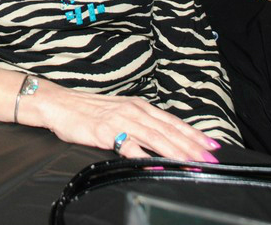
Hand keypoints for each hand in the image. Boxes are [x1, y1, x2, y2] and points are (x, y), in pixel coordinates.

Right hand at [31, 83, 220, 161]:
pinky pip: (128, 147)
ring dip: (176, 151)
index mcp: (138, 106)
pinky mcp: (105, 132)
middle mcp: (133, 111)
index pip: (172, 121)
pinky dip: (143, 157)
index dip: (193, 133)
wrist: (59, 103)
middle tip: (209, 158)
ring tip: (192, 163)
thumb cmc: (88, 109)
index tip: (211, 144)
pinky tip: (155, 166)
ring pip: (155, 138)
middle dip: (192, 146)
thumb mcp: (120, 110)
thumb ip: (140, 122)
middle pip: (168, 131)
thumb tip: (163, 136)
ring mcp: (120, 121)